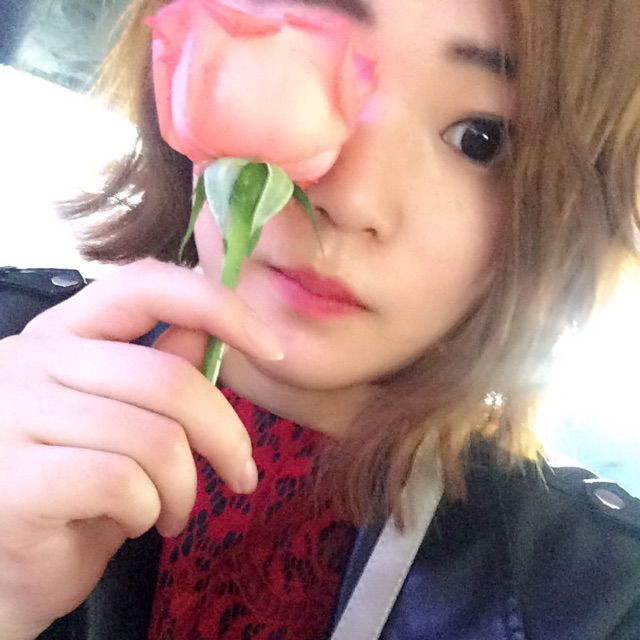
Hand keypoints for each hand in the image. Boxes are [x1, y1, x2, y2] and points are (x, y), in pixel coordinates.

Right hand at [0, 258, 282, 638]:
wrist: (7, 565)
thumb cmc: (78, 486)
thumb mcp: (127, 418)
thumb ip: (164, 367)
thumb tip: (214, 327)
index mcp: (65, 332)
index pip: (147, 285)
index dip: (220, 306)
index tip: (273, 347)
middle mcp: (31, 359)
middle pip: (169, 379)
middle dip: (225, 436)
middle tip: (241, 475)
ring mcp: (13, 415)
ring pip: (156, 439)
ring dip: (186, 487)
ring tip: (177, 510)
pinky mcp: (13, 479)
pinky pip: (123, 483)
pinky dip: (151, 511)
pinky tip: (139, 523)